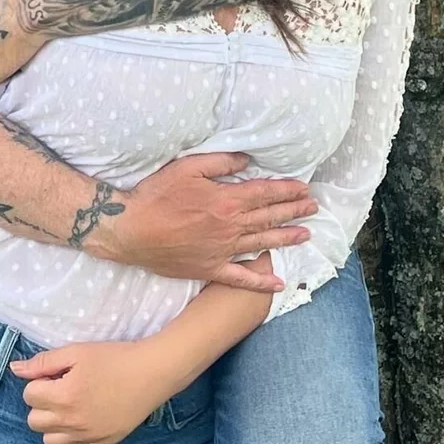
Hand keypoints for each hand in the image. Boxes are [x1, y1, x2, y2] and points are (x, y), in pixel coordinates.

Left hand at [11, 340, 172, 443]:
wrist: (152, 371)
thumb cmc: (114, 357)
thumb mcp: (76, 352)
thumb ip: (43, 362)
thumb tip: (15, 370)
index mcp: (63, 398)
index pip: (29, 396)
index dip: (39, 381)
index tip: (56, 374)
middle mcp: (72, 423)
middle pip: (35, 422)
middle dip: (42, 404)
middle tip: (61, 388)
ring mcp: (89, 437)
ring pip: (52, 442)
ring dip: (55, 424)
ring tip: (72, 405)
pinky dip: (80, 439)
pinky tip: (90, 420)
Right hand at [99, 152, 316, 292]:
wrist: (130, 229)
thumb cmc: (156, 195)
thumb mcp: (187, 167)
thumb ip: (220, 162)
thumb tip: (247, 161)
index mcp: (226, 200)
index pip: (265, 193)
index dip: (286, 191)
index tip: (303, 189)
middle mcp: (230, 227)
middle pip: (269, 217)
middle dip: (293, 211)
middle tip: (313, 209)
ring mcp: (222, 251)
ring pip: (261, 243)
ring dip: (286, 238)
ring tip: (306, 235)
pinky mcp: (210, 269)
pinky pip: (240, 278)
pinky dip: (260, 281)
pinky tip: (278, 283)